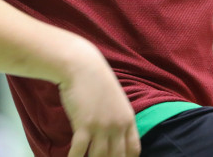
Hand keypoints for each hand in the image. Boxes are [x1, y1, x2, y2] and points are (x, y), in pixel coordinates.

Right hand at [58, 42, 140, 156]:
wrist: (82, 65)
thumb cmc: (96, 81)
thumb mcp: (115, 100)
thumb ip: (117, 118)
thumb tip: (112, 136)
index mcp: (128, 119)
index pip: (133, 150)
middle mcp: (118, 125)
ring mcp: (102, 126)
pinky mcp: (84, 125)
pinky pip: (79, 151)